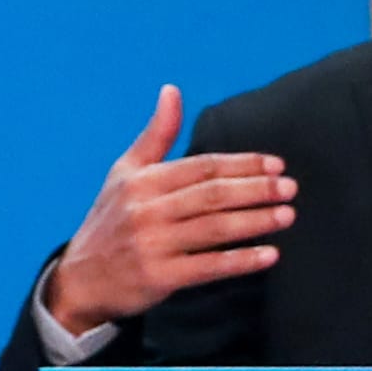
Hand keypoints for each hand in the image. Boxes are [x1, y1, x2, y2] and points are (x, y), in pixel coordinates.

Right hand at [44, 85, 296, 333]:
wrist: (81, 280)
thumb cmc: (111, 221)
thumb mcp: (125, 172)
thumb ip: (156, 134)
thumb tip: (172, 90)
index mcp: (142, 181)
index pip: (203, 166)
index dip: (243, 164)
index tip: (277, 164)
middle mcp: (146, 210)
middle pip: (213, 194)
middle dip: (257, 189)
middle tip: (291, 188)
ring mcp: (152, 245)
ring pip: (215, 228)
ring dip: (256, 221)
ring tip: (288, 215)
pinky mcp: (159, 277)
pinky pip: (209, 266)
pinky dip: (241, 260)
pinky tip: (269, 255)